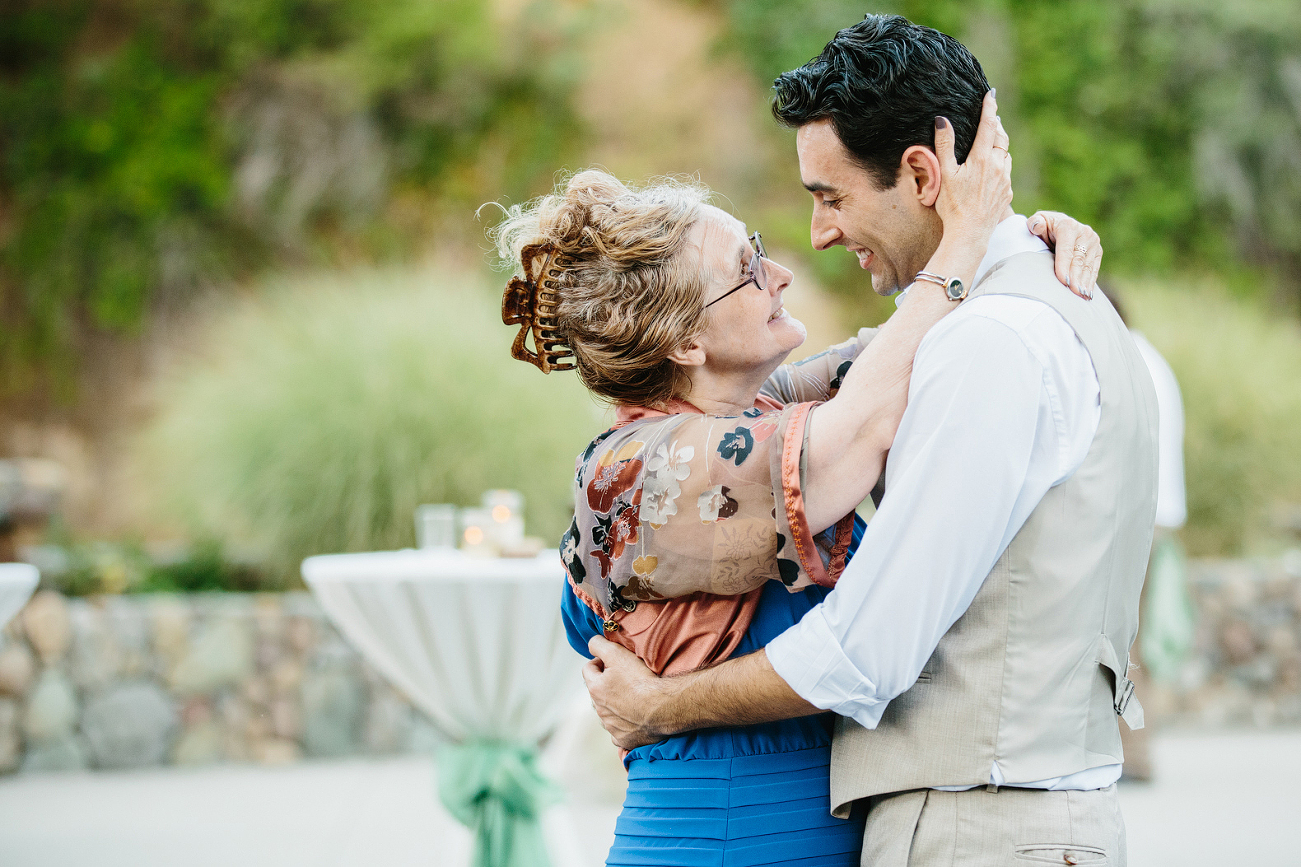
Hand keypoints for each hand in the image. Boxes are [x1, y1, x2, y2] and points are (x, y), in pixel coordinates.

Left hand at [583, 635, 670, 749]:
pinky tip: (635, 718)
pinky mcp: (623, 739)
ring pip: (607, 712)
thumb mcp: (617, 653)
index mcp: (595, 689)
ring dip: (614, 704)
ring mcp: (611, 726)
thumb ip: (599, 645)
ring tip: (632, 697)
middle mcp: (599, 710)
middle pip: (597, 692)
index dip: (599, 661)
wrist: (663, 708)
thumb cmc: (640, 680)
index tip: (613, 661)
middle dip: (606, 684)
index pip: (588, 669)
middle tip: (625, 678)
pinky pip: (618, 731)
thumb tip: (592, 644)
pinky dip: (624, 724)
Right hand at [933, 90, 1012, 246]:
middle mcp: (998, 166)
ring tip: (990, 143)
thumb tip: (942, 120)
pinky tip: (991, 171)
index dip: (989, 107)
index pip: (988, 125)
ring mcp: (1005, 180)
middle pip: (1001, 137)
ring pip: (1005, 155)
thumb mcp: (945, 174)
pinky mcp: (1007, 193)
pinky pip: (1006, 173)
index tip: (990, 94)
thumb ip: (944, 145)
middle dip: (996, 125)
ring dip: (999, 146)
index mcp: (982, 158)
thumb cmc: (953, 206)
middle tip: (992, 117)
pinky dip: (1000, 165)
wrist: (969, 235)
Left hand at [1027, 211, 1101, 298]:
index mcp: (1068, 226)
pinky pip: (1094, 269)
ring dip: (1085, 282)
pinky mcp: (1097, 252)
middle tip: (1073, 293)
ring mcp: (1093, 242)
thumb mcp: (1037, 221)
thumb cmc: (1043, 227)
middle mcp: (1084, 233)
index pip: (1066, 250)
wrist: (1058, 225)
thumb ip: (1035, 223)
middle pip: (1079, 260)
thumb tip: (1036, 226)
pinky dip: (1090, 282)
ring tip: (1081, 296)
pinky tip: (1087, 294)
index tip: (1063, 281)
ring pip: (1088, 266)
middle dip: (1076, 278)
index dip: (1064, 266)